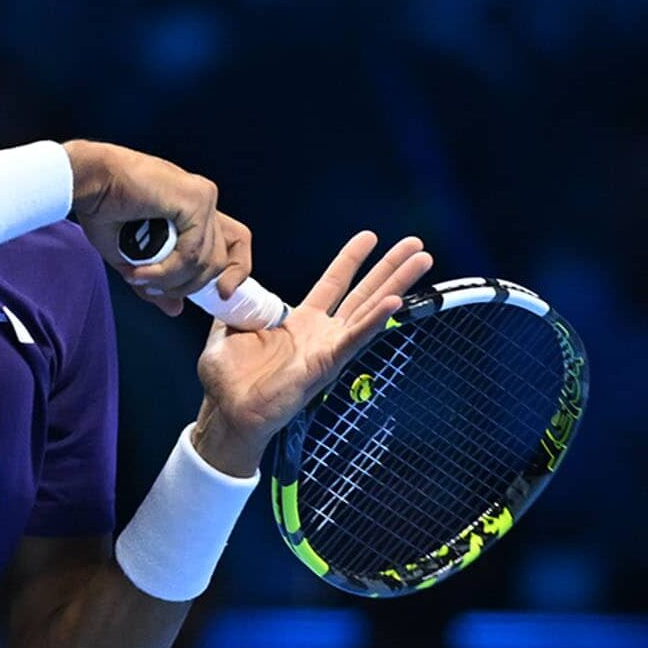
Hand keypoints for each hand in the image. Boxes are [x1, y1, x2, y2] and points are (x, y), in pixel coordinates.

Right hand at [65, 140, 250, 316]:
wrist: (88, 179)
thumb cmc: (102, 207)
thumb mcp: (132, 256)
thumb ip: (158, 280)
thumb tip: (176, 308)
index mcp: (193, 208)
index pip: (235, 242)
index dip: (236, 272)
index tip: (221, 294)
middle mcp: (203, 200)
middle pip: (224, 258)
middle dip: (191, 285)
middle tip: (156, 289)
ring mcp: (203, 198)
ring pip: (206, 261)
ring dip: (170, 280)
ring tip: (140, 278)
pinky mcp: (196, 200)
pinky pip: (192, 253)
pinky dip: (166, 270)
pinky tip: (142, 271)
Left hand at [191, 232, 433, 475]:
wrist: (227, 410)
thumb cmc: (228, 379)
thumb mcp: (228, 329)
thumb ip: (237, 305)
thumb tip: (231, 283)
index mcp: (299, 322)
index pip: (333, 283)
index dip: (351, 260)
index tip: (369, 237)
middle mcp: (320, 333)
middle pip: (363, 292)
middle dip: (390, 268)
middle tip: (415, 245)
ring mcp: (327, 348)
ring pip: (368, 310)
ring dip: (395, 285)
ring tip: (421, 261)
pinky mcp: (325, 364)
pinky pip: (353, 339)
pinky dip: (373, 321)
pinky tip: (394, 303)